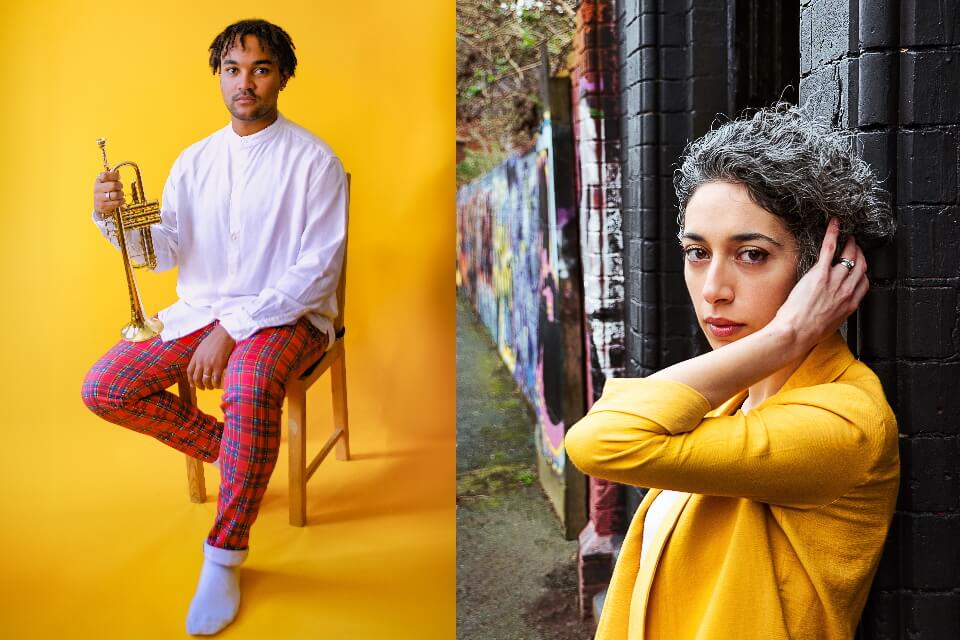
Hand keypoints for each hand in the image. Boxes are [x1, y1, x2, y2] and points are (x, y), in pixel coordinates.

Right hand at [93, 170, 124, 214]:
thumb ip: (112, 177)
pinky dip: (121, 201)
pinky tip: (120, 200)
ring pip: (116, 195)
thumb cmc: (105, 191)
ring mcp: (98, 198)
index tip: (119, 178)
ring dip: (121, 194)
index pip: (105, 175)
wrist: (98, 205)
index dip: (114, 176)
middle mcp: (97, 188)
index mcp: (98, 180)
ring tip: (120, 194)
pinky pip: (117, 203)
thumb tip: (118, 175)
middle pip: (113, 185)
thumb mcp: (106, 182)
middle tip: (120, 187)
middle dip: (120, 186)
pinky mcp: (102, 206)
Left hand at [187, 325, 236, 389]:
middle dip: (198, 385)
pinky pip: (215, 379)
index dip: (190, 380)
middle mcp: (201, 361)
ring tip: (211, 387)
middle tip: (202, 388)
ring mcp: (209, 364)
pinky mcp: (218, 365)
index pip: (189, 371)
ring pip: (205, 381)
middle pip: (196, 378)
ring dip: (208, 386)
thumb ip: (200, 356)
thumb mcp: (203, 347)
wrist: (225, 333)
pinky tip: (217, 385)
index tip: (193, 384)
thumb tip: (201, 363)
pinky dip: (215, 384)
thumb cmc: (216, 338)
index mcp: (196, 356)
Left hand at [772, 218, 868, 350]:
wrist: (795, 334)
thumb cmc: (808, 333)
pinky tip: (834, 225)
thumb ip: (836, 310)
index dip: (862, 270)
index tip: (858, 264)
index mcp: (850, 304)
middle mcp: (846, 291)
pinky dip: (833, 233)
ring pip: (849, 256)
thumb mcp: (830, 324)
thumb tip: (832, 306)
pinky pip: (830, 248)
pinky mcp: (820, 274)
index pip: (864, 282)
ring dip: (849, 243)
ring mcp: (834, 281)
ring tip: (847, 237)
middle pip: (860, 266)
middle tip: (854, 245)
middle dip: (859, 253)